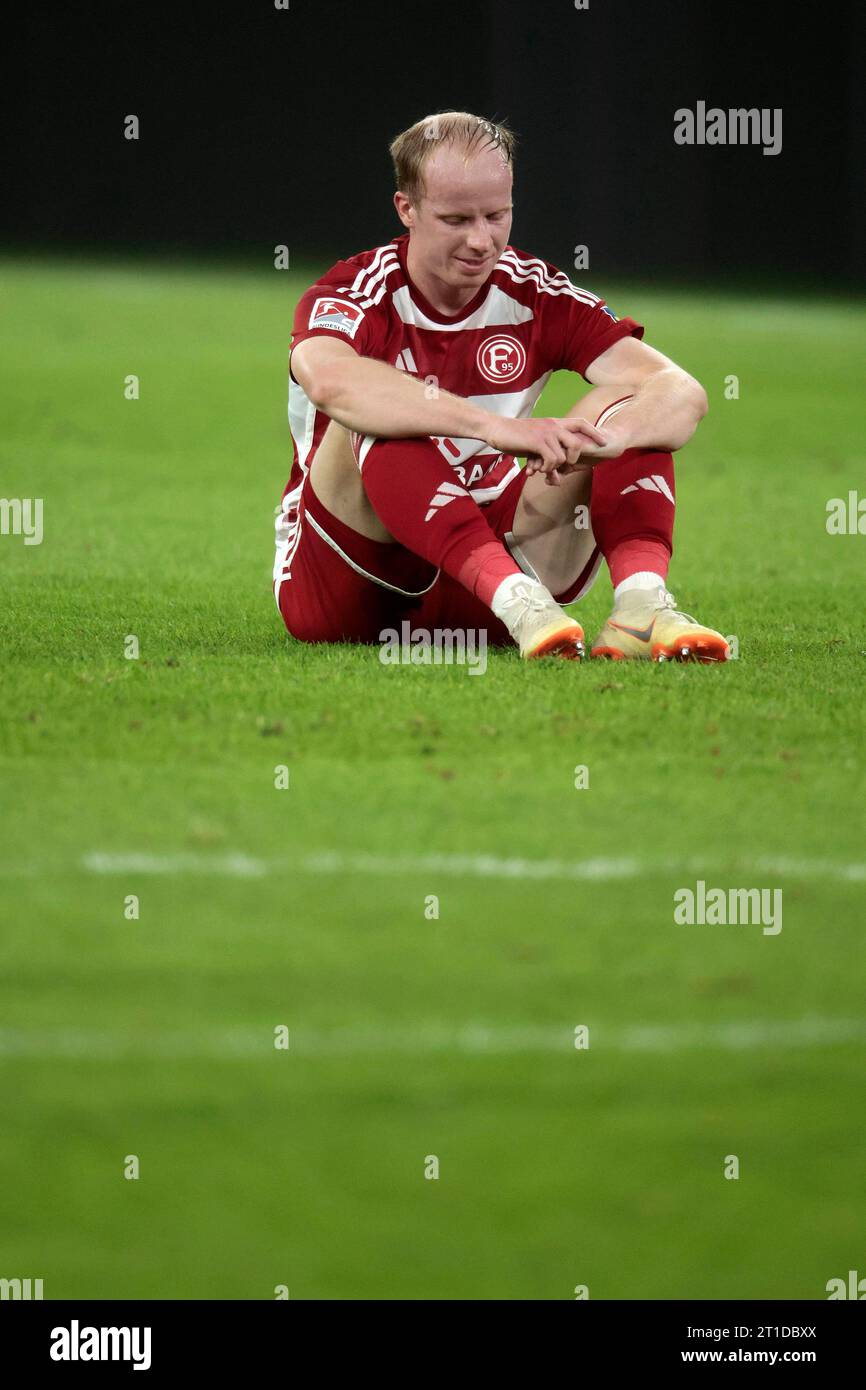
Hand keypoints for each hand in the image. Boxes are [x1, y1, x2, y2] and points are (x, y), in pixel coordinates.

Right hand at [483, 414, 606, 467]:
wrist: (496, 429)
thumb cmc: (514, 437)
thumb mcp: (535, 441)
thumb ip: (547, 453)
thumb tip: (555, 475)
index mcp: (555, 423)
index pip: (581, 423)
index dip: (594, 433)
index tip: (604, 443)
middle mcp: (553, 426)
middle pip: (577, 442)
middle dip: (574, 459)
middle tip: (565, 468)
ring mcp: (546, 433)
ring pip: (563, 456)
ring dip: (554, 468)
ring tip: (543, 471)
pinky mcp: (537, 441)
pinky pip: (552, 460)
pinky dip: (547, 468)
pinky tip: (537, 469)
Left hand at [524, 417, 630, 484]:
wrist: (611, 444)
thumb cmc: (593, 453)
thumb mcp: (575, 465)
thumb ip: (562, 471)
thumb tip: (550, 480)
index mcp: (559, 440)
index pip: (539, 448)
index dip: (533, 460)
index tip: (528, 472)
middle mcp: (562, 436)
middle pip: (541, 448)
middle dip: (535, 462)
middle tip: (531, 473)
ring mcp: (570, 438)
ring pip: (551, 451)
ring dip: (546, 465)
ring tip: (546, 475)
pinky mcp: (578, 443)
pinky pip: (565, 455)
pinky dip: (559, 466)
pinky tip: (559, 474)